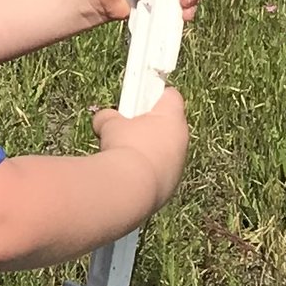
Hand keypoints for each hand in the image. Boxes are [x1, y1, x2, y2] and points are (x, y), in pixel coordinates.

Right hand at [92, 84, 188, 210]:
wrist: (130, 190)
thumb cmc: (123, 149)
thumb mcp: (109, 125)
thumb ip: (109, 117)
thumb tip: (105, 119)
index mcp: (172, 118)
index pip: (171, 96)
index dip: (153, 95)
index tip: (138, 97)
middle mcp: (181, 140)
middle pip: (167, 125)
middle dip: (147, 125)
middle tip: (126, 128)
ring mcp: (178, 164)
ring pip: (164, 151)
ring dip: (147, 150)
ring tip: (123, 156)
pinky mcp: (170, 185)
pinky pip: (159, 172)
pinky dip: (146, 171)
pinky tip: (127, 175)